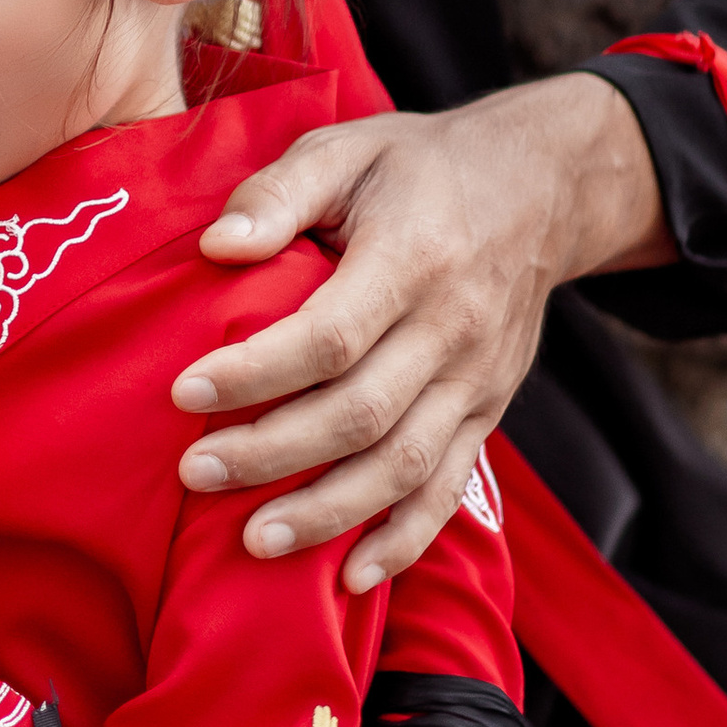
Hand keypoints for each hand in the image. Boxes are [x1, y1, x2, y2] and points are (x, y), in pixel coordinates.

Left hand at [173, 76, 672, 584]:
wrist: (541, 189)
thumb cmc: (418, 168)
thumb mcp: (346, 148)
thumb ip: (279, 193)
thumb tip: (216, 247)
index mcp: (411, 258)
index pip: (328, 335)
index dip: (255, 372)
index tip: (185, 392)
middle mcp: (451, 329)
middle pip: (360, 413)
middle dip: (273, 454)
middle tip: (195, 473)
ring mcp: (475, 380)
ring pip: (403, 467)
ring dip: (328, 512)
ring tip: (254, 540)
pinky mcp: (487, 413)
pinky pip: (448, 489)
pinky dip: (403, 541)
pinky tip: (352, 578)